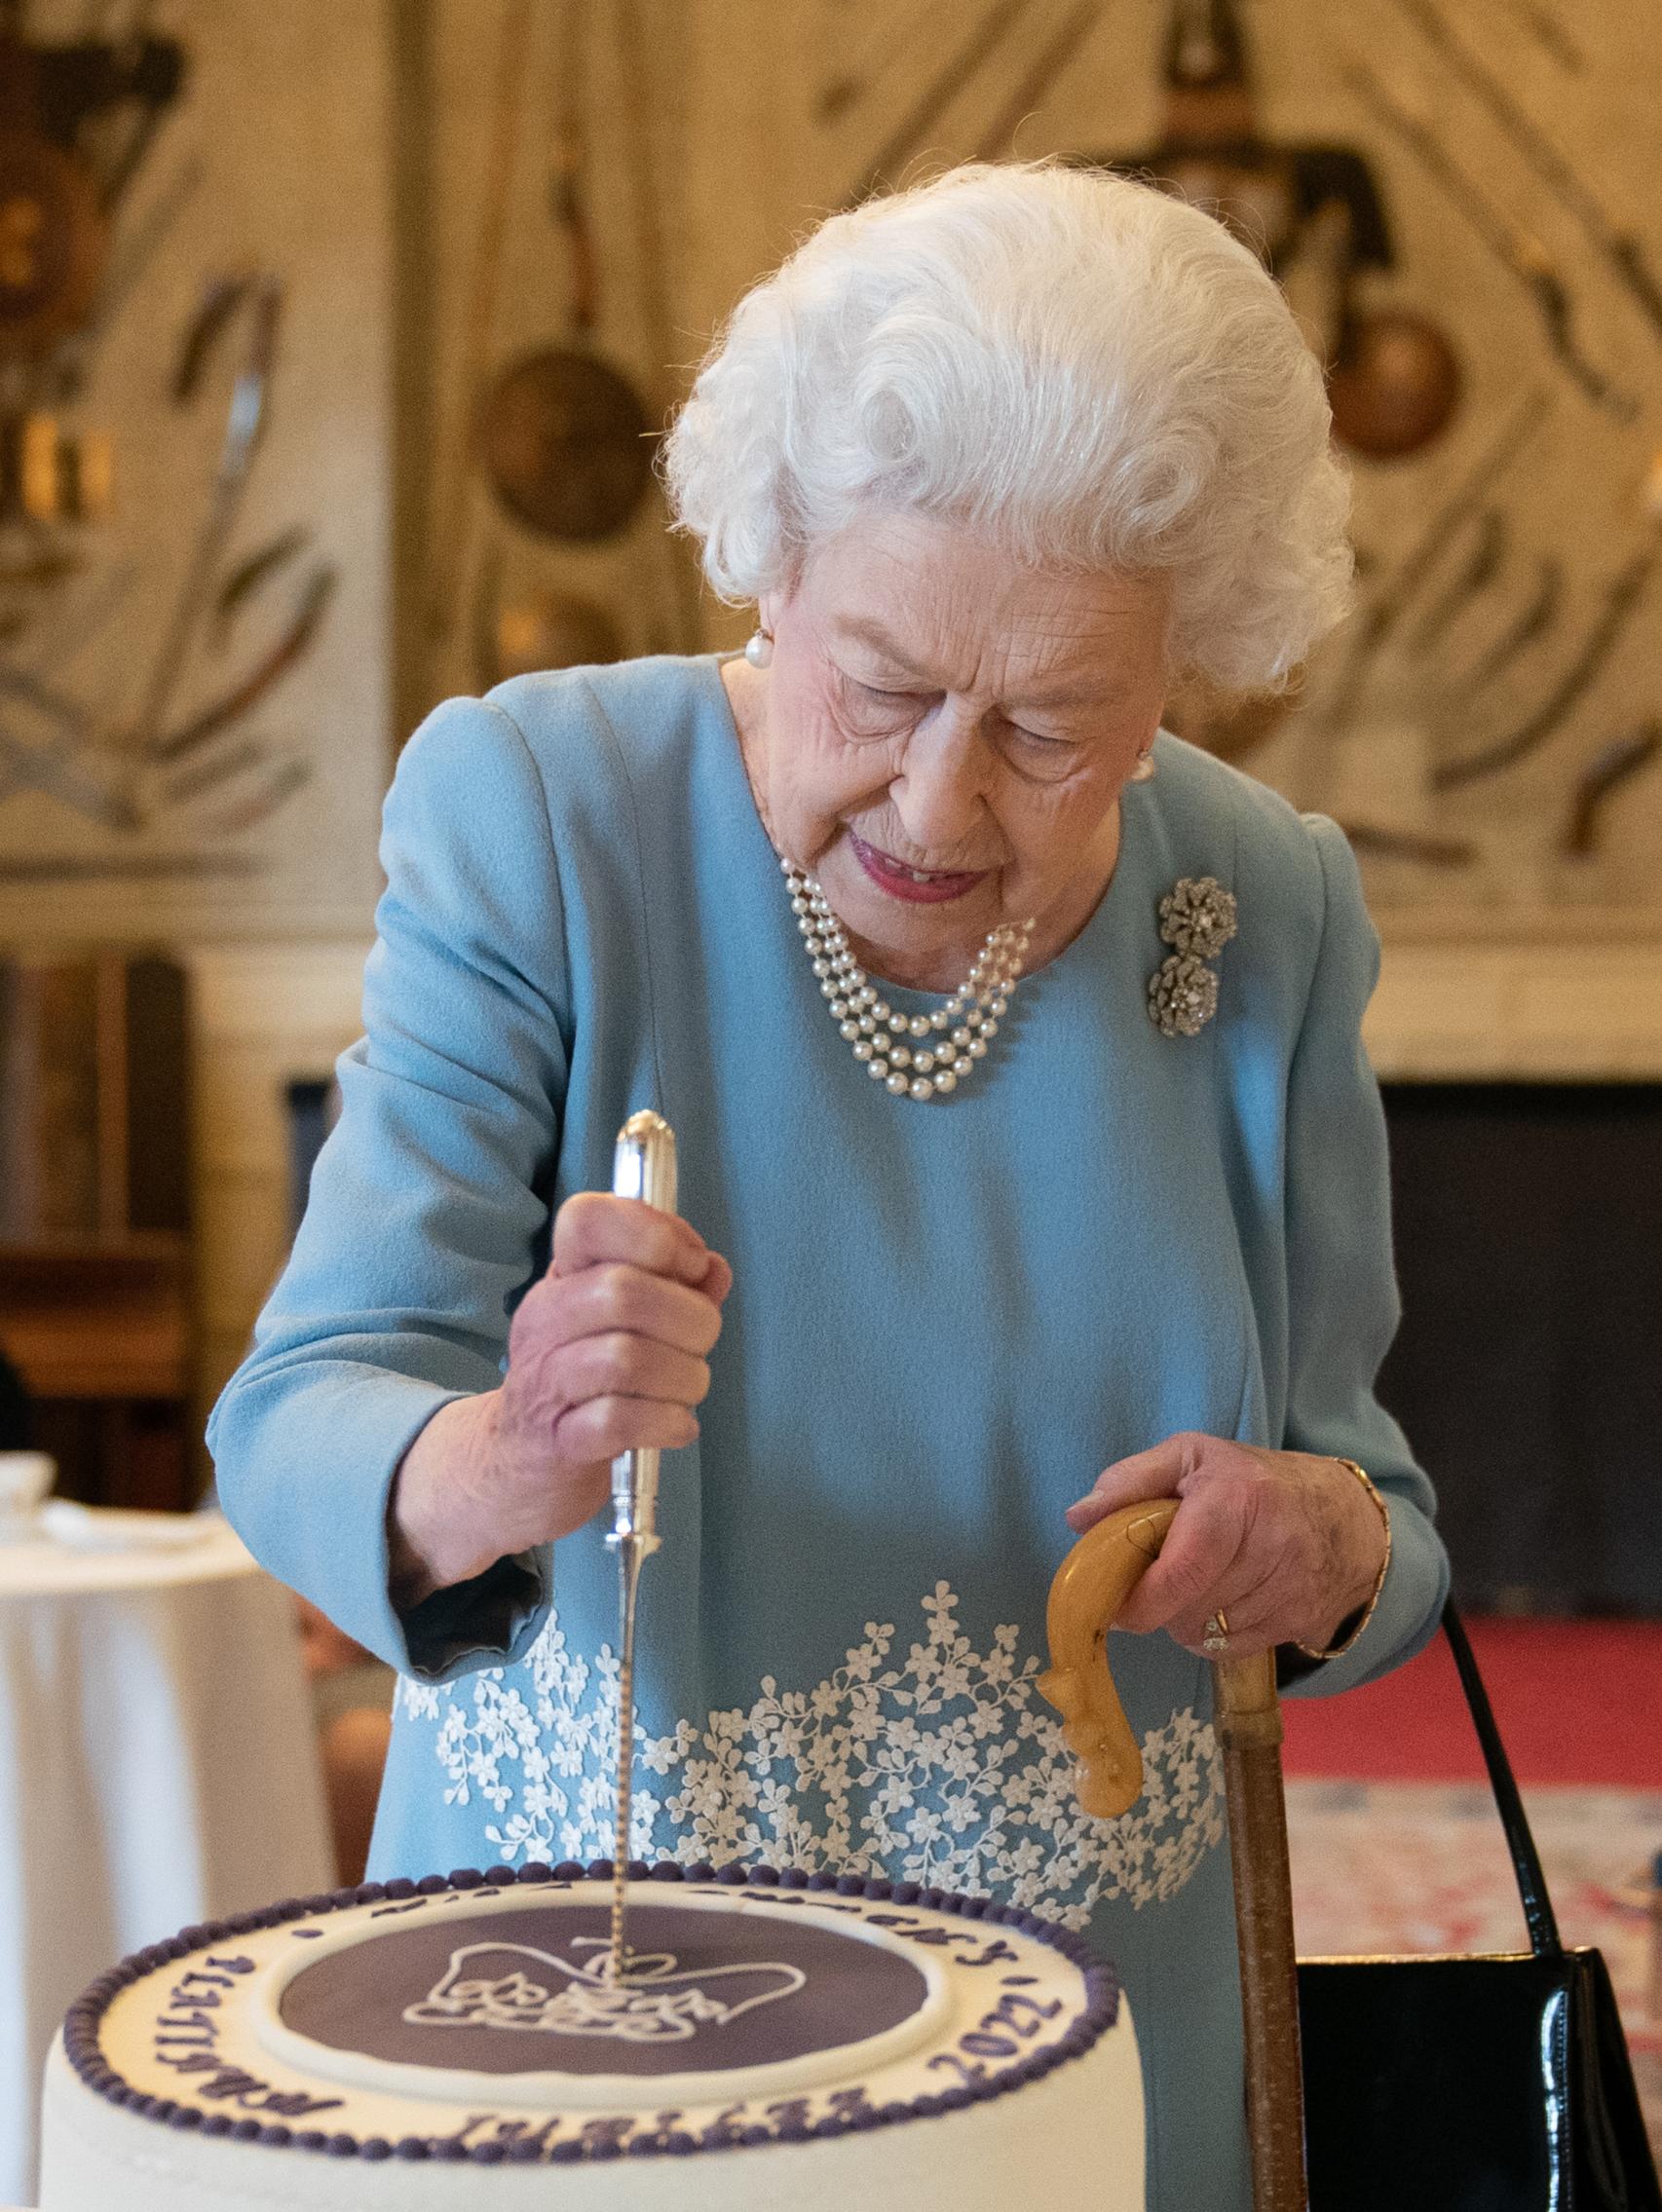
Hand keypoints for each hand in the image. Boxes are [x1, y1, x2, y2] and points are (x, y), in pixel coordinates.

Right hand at [389, 1193, 731, 1601]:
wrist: (520, 1462)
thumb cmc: (585, 1380)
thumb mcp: (625, 1321)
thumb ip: (676, 1287)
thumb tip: (713, 1270)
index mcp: (563, 1278)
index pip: (587, 1219)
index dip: (654, 1232)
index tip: (690, 1266)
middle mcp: (545, 1319)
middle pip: (623, 1292)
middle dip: (690, 1318)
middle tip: (700, 1343)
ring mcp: (545, 1381)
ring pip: (627, 1359)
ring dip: (685, 1376)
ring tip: (688, 1388)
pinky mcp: (557, 1440)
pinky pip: (620, 1421)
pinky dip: (667, 1422)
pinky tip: (677, 1425)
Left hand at [1065, 1432, 1387, 1659]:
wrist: (1342, 1514)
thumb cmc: (1249, 1480)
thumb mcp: (1189, 1455)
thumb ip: (1130, 1481)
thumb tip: (1079, 1518)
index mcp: (1237, 1498)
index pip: (1183, 1570)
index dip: (1142, 1599)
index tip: (1116, 1606)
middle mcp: (1272, 1547)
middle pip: (1190, 1610)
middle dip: (1161, 1604)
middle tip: (1157, 1579)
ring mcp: (1293, 1590)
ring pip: (1208, 1635)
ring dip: (1186, 1619)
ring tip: (1196, 1583)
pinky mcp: (1303, 1622)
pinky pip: (1232, 1649)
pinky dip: (1213, 1635)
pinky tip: (1221, 1602)